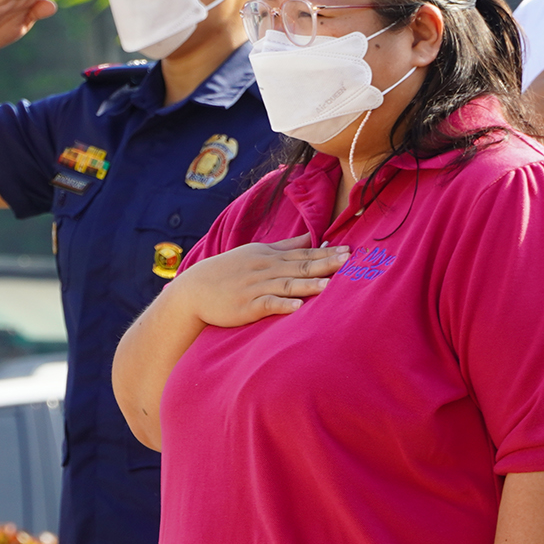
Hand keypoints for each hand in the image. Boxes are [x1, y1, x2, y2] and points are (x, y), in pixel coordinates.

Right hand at [168, 233, 348, 327]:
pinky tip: (297, 307)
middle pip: (299, 266)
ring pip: (286, 285)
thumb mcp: (256, 253)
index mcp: (269, 256)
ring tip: (328, 285)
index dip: (326, 253)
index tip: (348, 251)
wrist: (194, 289)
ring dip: (307, 284)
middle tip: (348, 261)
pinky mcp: (246, 306)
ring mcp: (255, 287)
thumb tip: (311, 236)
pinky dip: (282, 305)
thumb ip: (285, 246)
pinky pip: (267, 304)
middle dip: (324, 264)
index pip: (303, 253)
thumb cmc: (228, 271)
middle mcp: (265, 269)